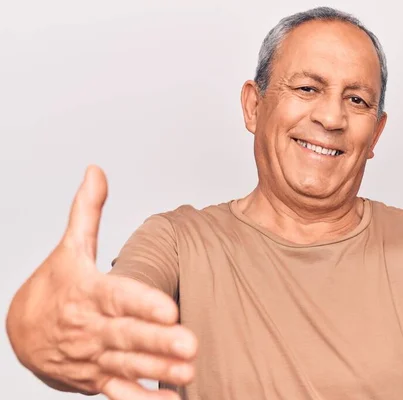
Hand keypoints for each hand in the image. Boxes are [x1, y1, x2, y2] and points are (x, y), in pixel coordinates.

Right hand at [7, 166, 196, 399]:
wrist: (20, 332)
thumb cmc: (55, 286)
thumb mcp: (68, 248)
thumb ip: (87, 212)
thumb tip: (97, 170)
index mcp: (88, 293)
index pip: (117, 297)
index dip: (142, 303)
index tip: (169, 307)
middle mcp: (90, 328)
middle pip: (126, 336)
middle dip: (157, 342)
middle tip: (191, 344)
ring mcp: (92, 357)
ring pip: (126, 366)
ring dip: (158, 371)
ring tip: (189, 372)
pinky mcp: (95, 379)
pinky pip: (118, 393)